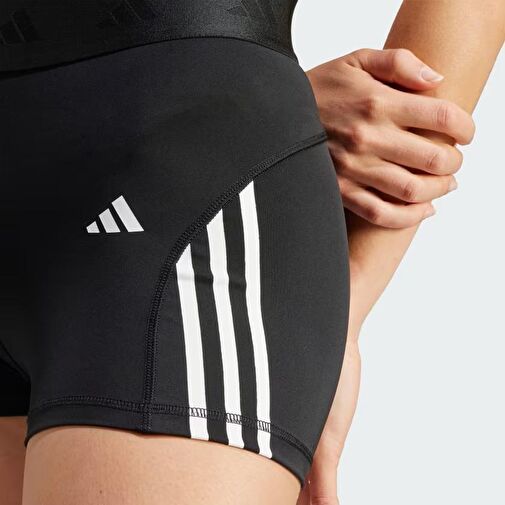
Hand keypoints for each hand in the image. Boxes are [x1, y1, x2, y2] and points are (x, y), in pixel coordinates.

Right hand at [307, 48, 474, 227]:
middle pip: (433, 158)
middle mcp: (367, 137)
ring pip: (412, 190)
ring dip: (439, 190)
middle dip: (454, 161)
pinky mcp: (340, 190)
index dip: (465, 126)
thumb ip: (400, 63)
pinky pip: (382, 213)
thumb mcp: (356, 61)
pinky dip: (409, 217)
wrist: (275, 117)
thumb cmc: (318, 89)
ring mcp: (353, 169)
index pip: (441, 117)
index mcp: (377, 102)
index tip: (466, 132)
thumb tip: (438, 82)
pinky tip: (423, 210)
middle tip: (454, 159)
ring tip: (444, 183)